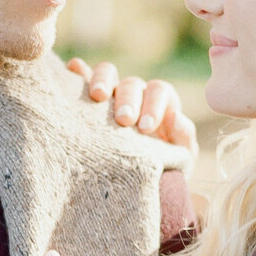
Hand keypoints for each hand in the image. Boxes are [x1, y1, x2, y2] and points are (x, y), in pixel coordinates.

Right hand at [69, 57, 198, 165]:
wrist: (133, 185)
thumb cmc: (163, 169)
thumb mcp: (180, 158)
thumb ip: (183, 137)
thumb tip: (175, 116)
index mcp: (160, 104)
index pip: (159, 91)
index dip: (153, 105)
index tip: (145, 128)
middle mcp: (135, 95)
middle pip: (131, 84)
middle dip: (128, 100)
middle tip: (123, 120)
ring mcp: (110, 96)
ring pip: (107, 74)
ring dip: (103, 81)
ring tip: (97, 96)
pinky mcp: (87, 102)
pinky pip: (82, 79)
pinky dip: (78, 72)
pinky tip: (72, 70)